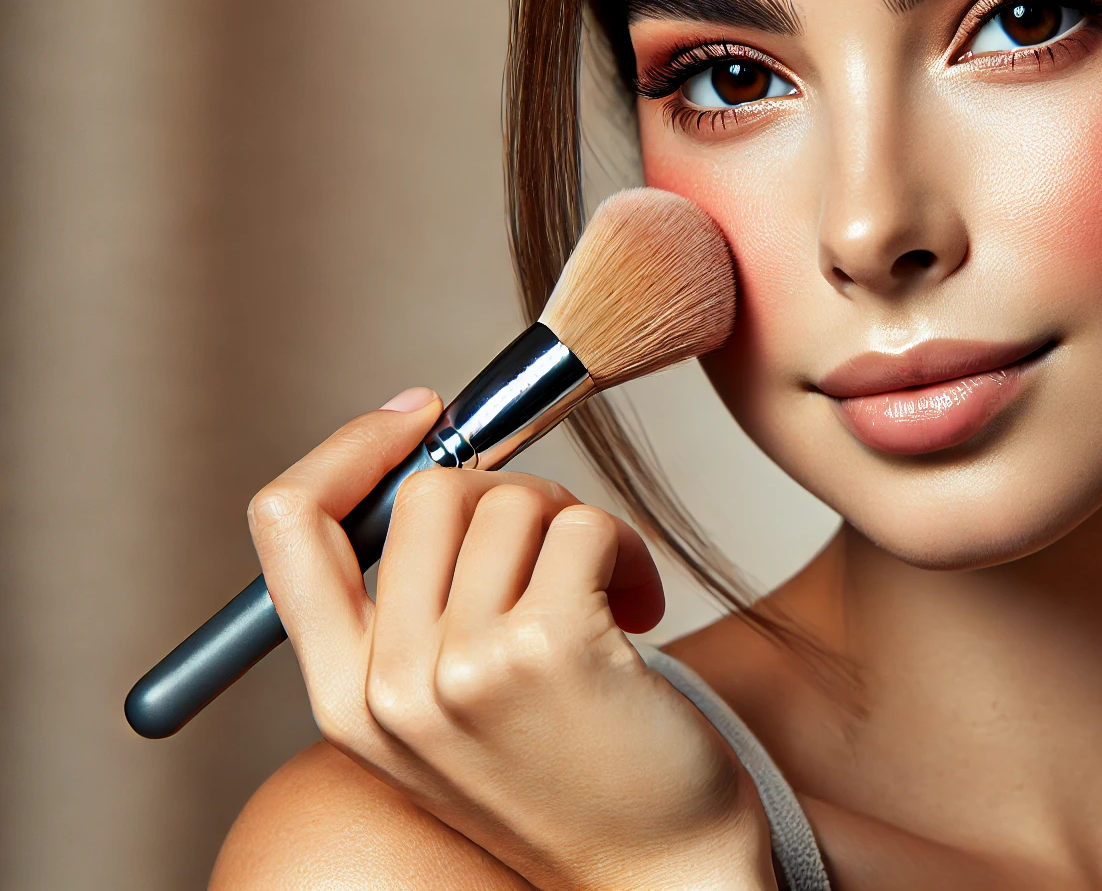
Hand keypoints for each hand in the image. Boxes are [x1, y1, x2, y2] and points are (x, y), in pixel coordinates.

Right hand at [248, 388, 774, 890]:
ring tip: (610, 598)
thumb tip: (435, 450)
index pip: (286, 525)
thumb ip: (417, 608)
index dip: (350, 448)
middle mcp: (387, 687)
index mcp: (342, 700)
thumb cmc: (570, 775)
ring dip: (582, 528)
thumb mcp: (451, 710)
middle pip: (425, 493)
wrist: (657, 873)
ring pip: (513, 500)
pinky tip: (638, 612)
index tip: (422, 415)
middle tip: (564, 553)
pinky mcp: (547, 649)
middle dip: (513, 496)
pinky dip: (626, 550)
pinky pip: (583, 526)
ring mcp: (462, 669)